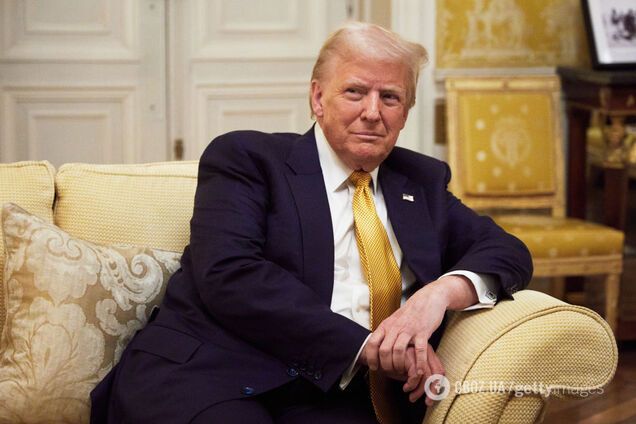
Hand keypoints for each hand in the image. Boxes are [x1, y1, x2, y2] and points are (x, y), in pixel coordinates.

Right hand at [359, 343, 444, 404]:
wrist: (375, 353)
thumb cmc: (393, 363)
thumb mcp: (408, 371)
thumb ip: (419, 376)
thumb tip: (432, 392)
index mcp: (428, 352)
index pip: (440, 370)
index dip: (438, 386)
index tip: (431, 398)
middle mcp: (425, 349)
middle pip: (438, 372)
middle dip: (432, 391)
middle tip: (427, 402)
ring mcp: (417, 351)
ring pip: (428, 375)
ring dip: (420, 390)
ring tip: (411, 396)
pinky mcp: (408, 354)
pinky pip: (416, 375)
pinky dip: (412, 385)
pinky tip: (405, 388)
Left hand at [361, 275, 475, 377]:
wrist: (428, 298)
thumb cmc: (410, 312)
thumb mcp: (393, 320)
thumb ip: (386, 332)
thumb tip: (376, 345)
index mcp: (386, 325)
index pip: (373, 343)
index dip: (371, 357)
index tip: (374, 367)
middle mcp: (395, 327)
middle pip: (384, 350)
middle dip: (386, 365)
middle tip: (390, 373)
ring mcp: (409, 329)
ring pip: (398, 351)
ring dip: (398, 365)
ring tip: (401, 372)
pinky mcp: (423, 332)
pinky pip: (419, 350)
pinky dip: (418, 363)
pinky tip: (418, 371)